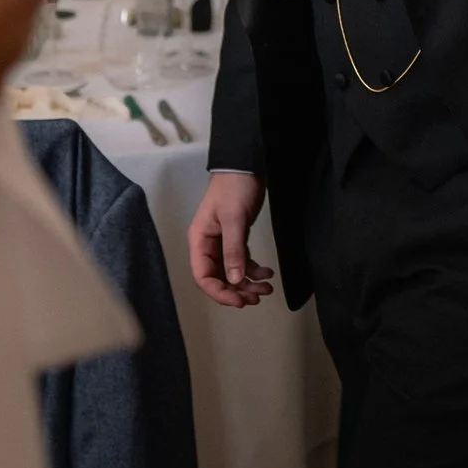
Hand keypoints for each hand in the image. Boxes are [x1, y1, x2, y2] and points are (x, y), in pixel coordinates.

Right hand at [190, 171, 274, 306]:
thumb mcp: (234, 219)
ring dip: (248, 284)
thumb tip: (235, 280)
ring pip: (232, 272)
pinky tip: (268, 273)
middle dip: (236, 291)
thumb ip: (234, 250)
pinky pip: (243, 262)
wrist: (246, 166)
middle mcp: (208, 245)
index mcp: (199, 241)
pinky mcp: (236, 238)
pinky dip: (254, 270)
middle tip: (257, 298)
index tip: (238, 301)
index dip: (219, 292)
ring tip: (266, 289)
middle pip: (218, 278)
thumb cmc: (234, 188)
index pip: (203, 276)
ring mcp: (222, 243)